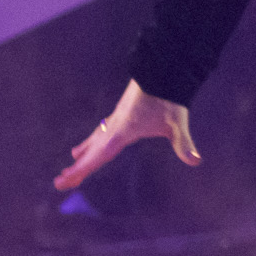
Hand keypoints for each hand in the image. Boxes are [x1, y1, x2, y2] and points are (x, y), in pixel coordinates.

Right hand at [54, 79, 198, 189]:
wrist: (160, 72)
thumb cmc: (167, 99)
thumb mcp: (176, 123)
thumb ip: (184, 144)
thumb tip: (196, 160)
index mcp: (122, 132)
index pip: (99, 156)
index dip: (82, 170)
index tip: (65, 181)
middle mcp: (114, 127)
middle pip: (92, 152)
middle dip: (77, 168)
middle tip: (59, 183)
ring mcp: (115, 120)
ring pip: (94, 140)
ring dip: (83, 154)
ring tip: (72, 164)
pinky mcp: (119, 115)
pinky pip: (100, 132)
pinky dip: (91, 141)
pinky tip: (88, 143)